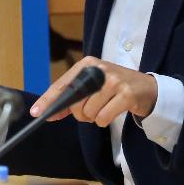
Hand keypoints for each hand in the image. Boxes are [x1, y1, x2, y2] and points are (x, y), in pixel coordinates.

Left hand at [29, 56, 157, 126]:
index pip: (63, 84)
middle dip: (81, 113)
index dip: (48, 100)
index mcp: (88, 64)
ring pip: (88, 113)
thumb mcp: (92, 86)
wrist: (147, 88)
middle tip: (93, 109)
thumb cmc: (115, 88)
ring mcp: (114, 81)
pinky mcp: (126, 94)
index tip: (36, 113)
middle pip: (75, 103)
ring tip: (106, 107)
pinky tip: (114, 111)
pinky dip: (105, 120)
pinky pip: (102, 118)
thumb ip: (70, 98)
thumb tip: (46, 112)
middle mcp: (100, 69)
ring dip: (95, 117)